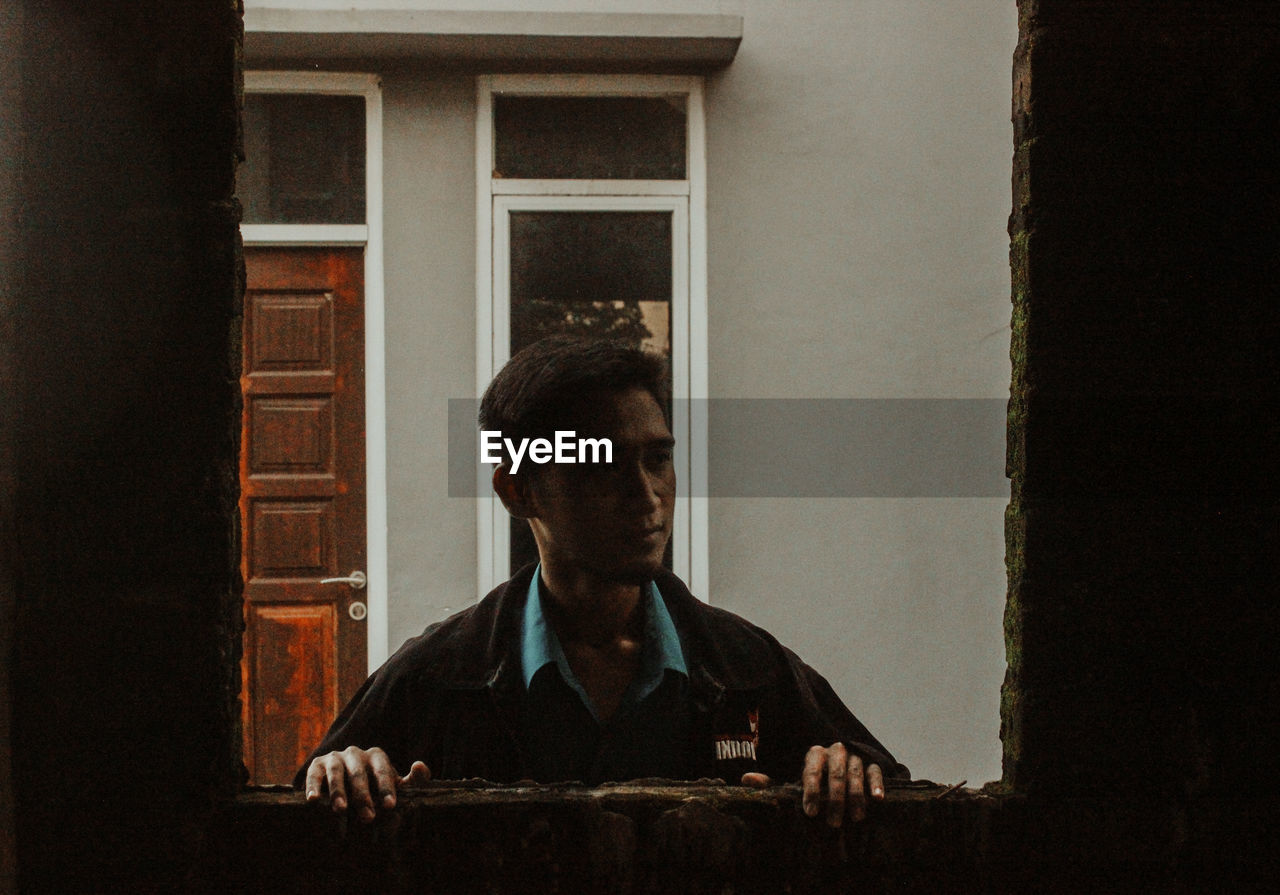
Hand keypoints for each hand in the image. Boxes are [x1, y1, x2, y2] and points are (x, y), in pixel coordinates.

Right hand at [303, 746, 430, 821]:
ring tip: (341, 810)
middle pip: (359, 773)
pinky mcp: (317, 765)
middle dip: (363, 796)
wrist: (344, 786)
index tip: (390, 806)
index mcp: (376, 756)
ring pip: (336, 772)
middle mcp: (355, 753)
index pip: (382, 770)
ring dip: (338, 792)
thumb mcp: (394, 786)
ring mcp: (335, 758)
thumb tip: (419, 766)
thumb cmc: (375, 788)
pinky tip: (313, 801)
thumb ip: (412, 781)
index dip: (386, 788)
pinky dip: (313, 786)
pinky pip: (314, 774)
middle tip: (368, 818)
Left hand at [741, 742, 883, 826]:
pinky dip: (876, 784)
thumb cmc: (811, 784)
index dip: (810, 792)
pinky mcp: (871, 763)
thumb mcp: (791, 783)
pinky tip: (878, 799)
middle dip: (834, 800)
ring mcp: (854, 756)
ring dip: (855, 796)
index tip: (809, 812)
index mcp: (813, 754)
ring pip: (855, 773)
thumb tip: (746, 780)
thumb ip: (771, 784)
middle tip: (832, 823)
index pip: (811, 770)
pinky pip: (875, 771)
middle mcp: (834, 751)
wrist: (839, 774)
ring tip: (855, 818)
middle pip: (836, 773)